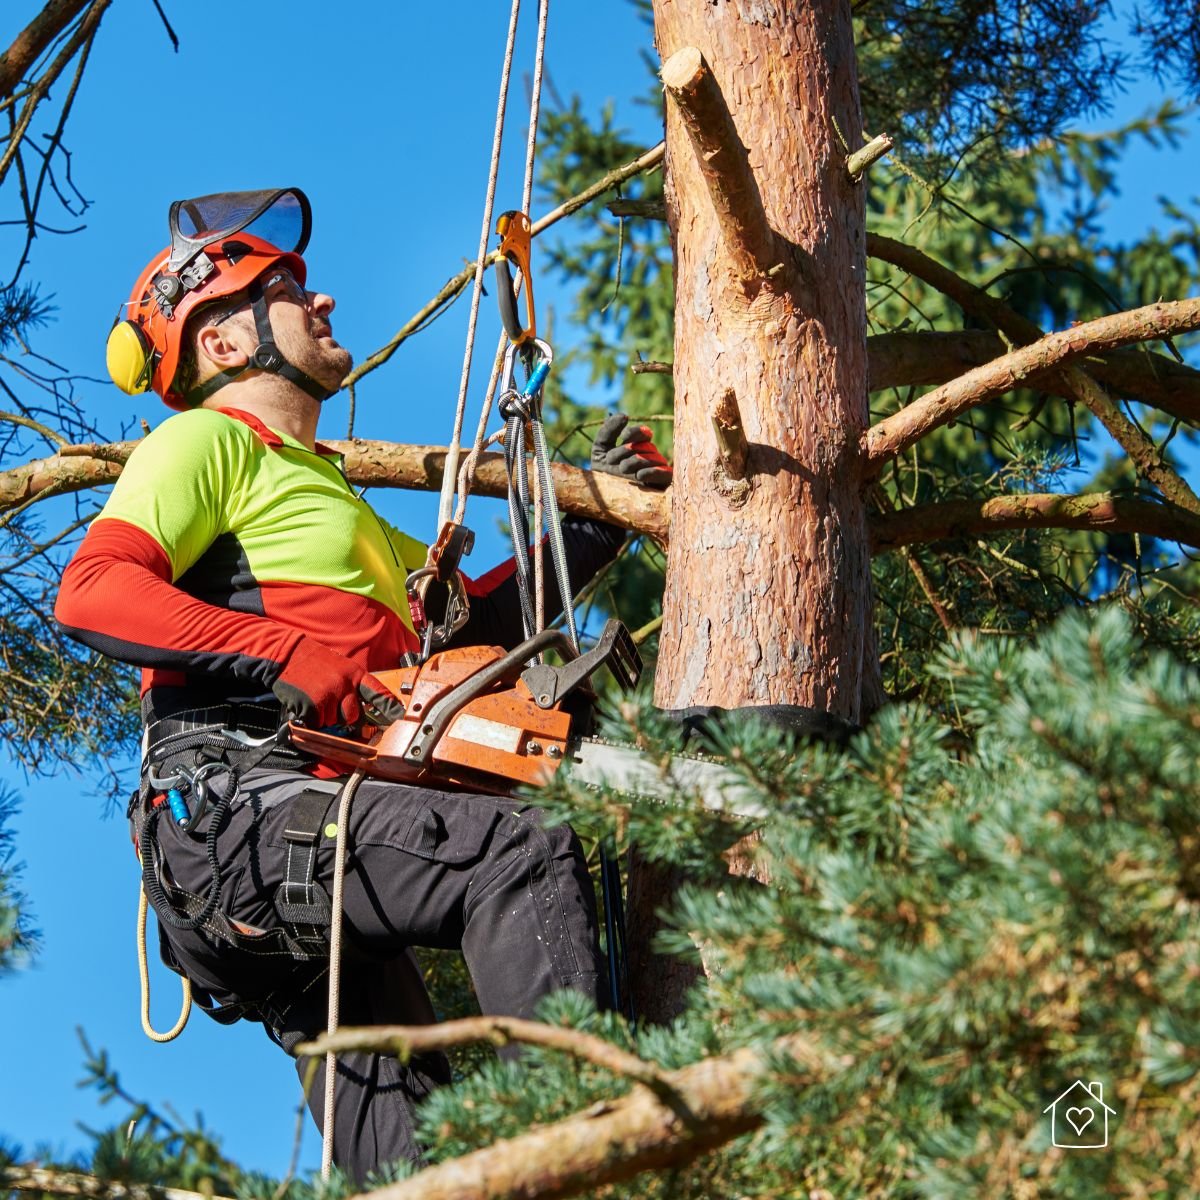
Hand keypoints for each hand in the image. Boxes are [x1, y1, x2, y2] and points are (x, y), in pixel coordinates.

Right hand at [273, 637, 403, 727]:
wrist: (289, 653)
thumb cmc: (315, 662)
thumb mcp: (342, 667)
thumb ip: (353, 686)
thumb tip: (359, 711)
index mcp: (355, 674)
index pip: (377, 692)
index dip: (388, 706)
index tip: (398, 715)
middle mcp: (345, 684)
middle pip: (353, 717)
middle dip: (342, 715)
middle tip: (330, 702)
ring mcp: (329, 694)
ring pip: (333, 721)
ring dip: (325, 716)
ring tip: (316, 696)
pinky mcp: (312, 704)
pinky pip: (317, 723)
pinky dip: (311, 718)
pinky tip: (306, 702)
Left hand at [591, 413, 672, 488]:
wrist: (601, 502)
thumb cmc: (602, 475)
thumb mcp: (600, 450)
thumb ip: (608, 431)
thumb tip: (625, 415)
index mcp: (637, 447)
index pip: (643, 433)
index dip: (634, 432)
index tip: (622, 437)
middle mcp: (649, 457)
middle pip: (645, 447)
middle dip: (626, 451)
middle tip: (611, 462)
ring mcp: (656, 471)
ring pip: (654, 458)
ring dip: (636, 461)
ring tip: (621, 470)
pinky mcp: (662, 486)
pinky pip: (666, 474)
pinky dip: (653, 471)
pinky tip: (639, 475)